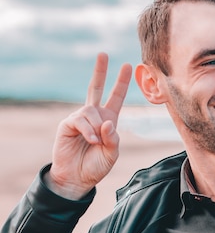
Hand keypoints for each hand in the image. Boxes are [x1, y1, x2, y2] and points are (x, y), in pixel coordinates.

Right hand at [46, 53, 132, 199]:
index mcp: (109, 120)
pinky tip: (90, 140)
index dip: (121, 83)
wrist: (77, 178)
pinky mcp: (67, 124)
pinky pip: (80, 120)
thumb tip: (107, 122)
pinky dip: (88, 130)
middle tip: (103, 54)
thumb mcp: (112, 153)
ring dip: (96, 127)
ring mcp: (80, 118)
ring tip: (95, 142)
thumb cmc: (96, 166)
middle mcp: (94, 116)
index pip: (116, 97)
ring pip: (91, 111)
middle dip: (100, 71)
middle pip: (96, 88)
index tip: (128, 66)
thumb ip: (113, 138)